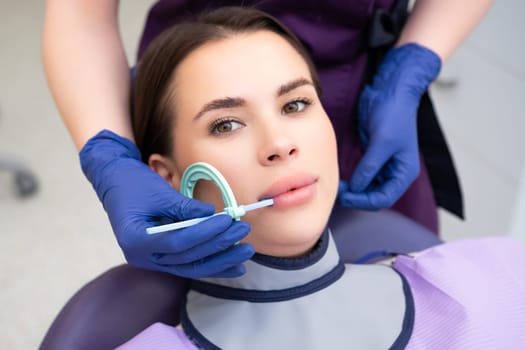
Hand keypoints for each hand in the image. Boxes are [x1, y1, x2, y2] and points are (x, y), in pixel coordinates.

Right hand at [80, 130, 253, 277]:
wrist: (115, 183)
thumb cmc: (133, 184)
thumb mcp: (158, 192)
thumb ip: (184, 207)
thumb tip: (211, 214)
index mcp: (135, 239)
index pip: (177, 241)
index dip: (205, 232)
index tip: (227, 220)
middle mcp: (142, 256)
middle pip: (186, 258)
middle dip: (218, 246)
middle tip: (242, 233)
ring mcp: (151, 260)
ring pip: (190, 267)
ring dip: (220, 261)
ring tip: (245, 254)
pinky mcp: (161, 257)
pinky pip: (189, 264)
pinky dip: (211, 263)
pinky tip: (233, 265)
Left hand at [338, 43, 440, 209]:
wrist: (391, 91)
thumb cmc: (394, 114)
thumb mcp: (381, 142)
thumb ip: (369, 167)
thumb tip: (356, 188)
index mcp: (405, 172)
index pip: (385, 198)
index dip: (364, 201)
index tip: (346, 196)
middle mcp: (395, 171)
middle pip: (375, 196)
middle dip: (358, 197)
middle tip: (338, 192)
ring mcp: (383, 164)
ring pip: (367, 188)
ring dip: (354, 190)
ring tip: (338, 186)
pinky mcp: (372, 156)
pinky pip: (362, 175)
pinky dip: (352, 180)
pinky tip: (341, 177)